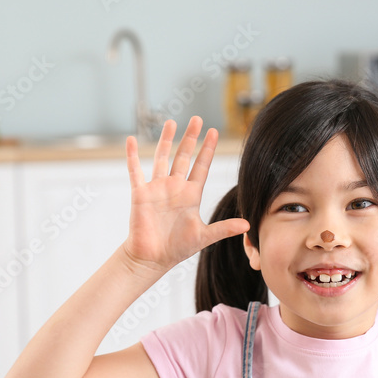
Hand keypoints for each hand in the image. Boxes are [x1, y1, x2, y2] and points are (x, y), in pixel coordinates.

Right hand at [122, 116, 249, 274]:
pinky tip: (130, 140)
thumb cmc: (176, 248)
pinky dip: (132, 156)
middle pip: (184, 156)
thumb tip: (247, 226)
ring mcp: (157, 188)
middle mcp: (174, 187)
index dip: (208, 150)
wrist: (152, 258)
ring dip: (166, 140)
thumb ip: (224, 228)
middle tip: (197, 119)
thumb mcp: (204, 236)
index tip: (214, 132)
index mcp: (190, 195)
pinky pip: (135, 171)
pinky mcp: (141, 194)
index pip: (201, 167)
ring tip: (171, 122)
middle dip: (191, 138)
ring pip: (162, 158)